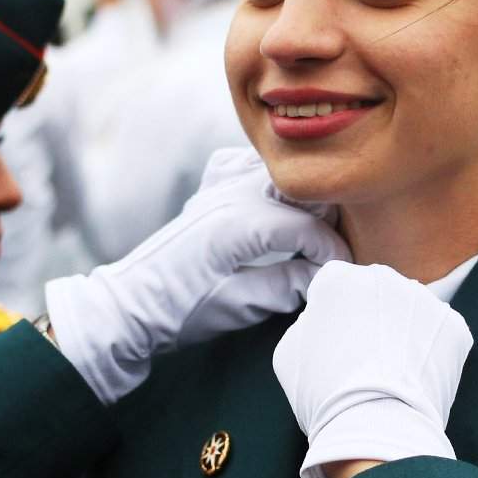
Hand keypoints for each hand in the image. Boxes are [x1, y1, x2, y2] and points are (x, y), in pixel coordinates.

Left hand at [46, 147, 348, 403]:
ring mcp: (216, 187)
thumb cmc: (182, 311)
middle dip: (323, 218)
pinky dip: (265, 179)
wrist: (133, 305)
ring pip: (276, 172)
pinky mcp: (208, 190)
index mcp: (238, 225)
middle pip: (299, 189)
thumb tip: (324, 273)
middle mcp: (229, 195)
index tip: (344, 271)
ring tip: (308, 231)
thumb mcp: (240, 306)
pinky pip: (245, 165)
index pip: (307, 228)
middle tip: (329, 252)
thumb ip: (288, 285)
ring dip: (299, 196)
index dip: (333, 251)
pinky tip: (271, 203)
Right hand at [273, 261, 472, 477]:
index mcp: (338, 278)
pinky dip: (431, 354)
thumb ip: (310, 322)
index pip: (335, 287)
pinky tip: (416, 379)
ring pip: (410, 313)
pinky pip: (439, 336)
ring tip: (392, 375)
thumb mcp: (290, 352)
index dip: (333, 318)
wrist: (376, 428)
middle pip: (376, 294)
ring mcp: (423, 300)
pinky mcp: (455, 327)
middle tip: (365, 362)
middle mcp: (383, 277)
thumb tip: (326, 320)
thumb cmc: (324, 395)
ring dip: (403, 334)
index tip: (335, 346)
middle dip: (372, 319)